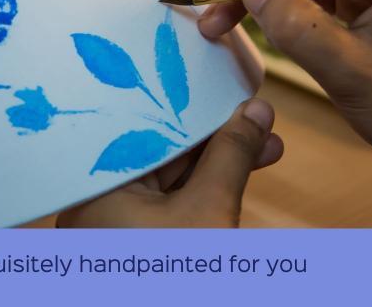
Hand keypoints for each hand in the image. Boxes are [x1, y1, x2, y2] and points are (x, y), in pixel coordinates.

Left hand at [57, 99, 282, 226]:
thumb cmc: (177, 279)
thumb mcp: (209, 211)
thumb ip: (232, 155)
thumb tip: (258, 109)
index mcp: (99, 183)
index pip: (149, 123)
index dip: (195, 105)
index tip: (232, 92)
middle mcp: (102, 198)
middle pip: (166, 149)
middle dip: (219, 138)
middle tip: (264, 122)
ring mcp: (120, 225)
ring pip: (176, 178)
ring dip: (222, 165)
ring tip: (271, 148)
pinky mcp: (139, 245)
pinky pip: (174, 204)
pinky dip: (208, 192)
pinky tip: (242, 176)